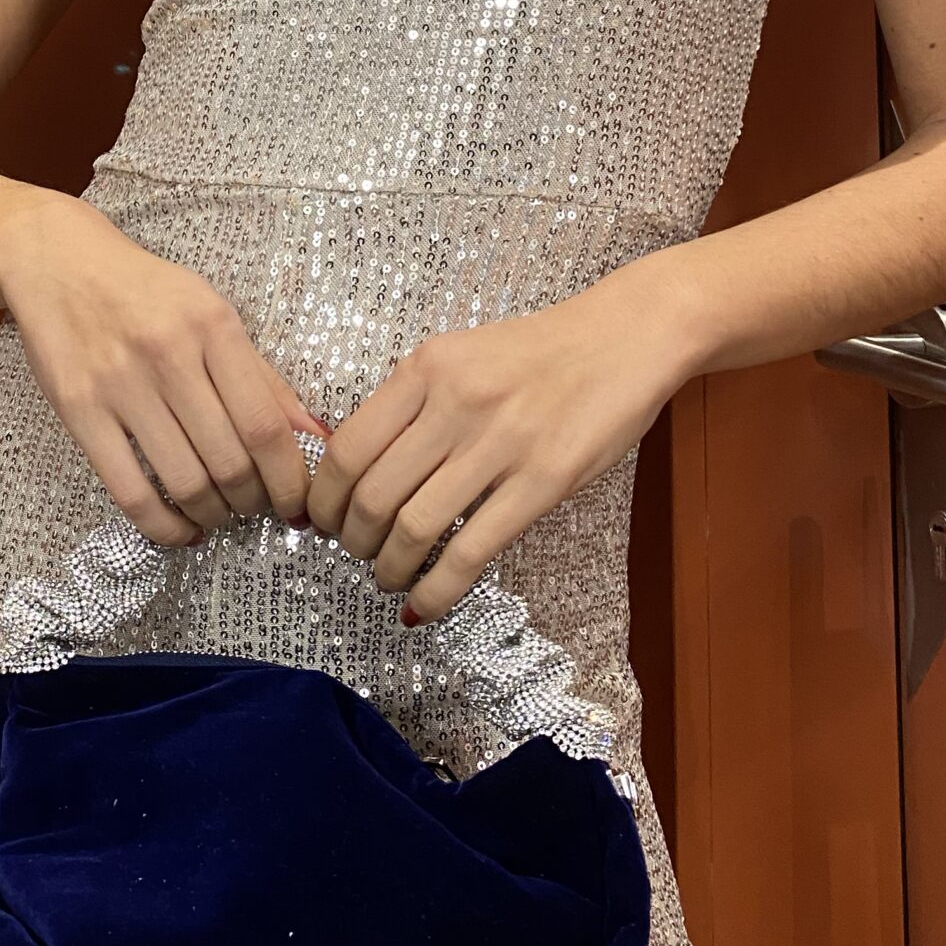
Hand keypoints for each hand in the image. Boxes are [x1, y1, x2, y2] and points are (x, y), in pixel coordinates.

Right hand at [0, 193, 332, 543]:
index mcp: (213, 326)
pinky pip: (128, 491)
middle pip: (229, 460)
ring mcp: (120, 386)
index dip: (289, 478)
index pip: (265, 424)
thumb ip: (263, 377)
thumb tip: (315, 437)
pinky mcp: (79, 412)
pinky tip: (180, 530)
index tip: (297, 502)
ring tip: (220, 515)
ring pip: (184, 481)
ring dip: (213, 515)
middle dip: (254, 502)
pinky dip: (163, 526)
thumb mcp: (213, 314)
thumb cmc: (148, 292)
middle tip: (258, 508)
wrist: (62, 265)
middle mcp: (169, 355)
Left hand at [301, 288, 681, 623]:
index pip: (347, 448)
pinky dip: (435, 591)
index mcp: (426, 367)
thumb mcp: (461, 356)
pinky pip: (471, 552)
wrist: (624, 338)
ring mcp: (500, 444)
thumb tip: (358, 469)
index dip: (324, 499)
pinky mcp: (542, 483)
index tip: (321, 522)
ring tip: (388, 578)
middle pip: (373, 495)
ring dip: (388, 569)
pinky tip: (422, 608)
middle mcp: (455, 403)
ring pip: (413, 529)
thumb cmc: (540, 352)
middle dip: (352, 541)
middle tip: (356, 554)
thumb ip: (412, 402)